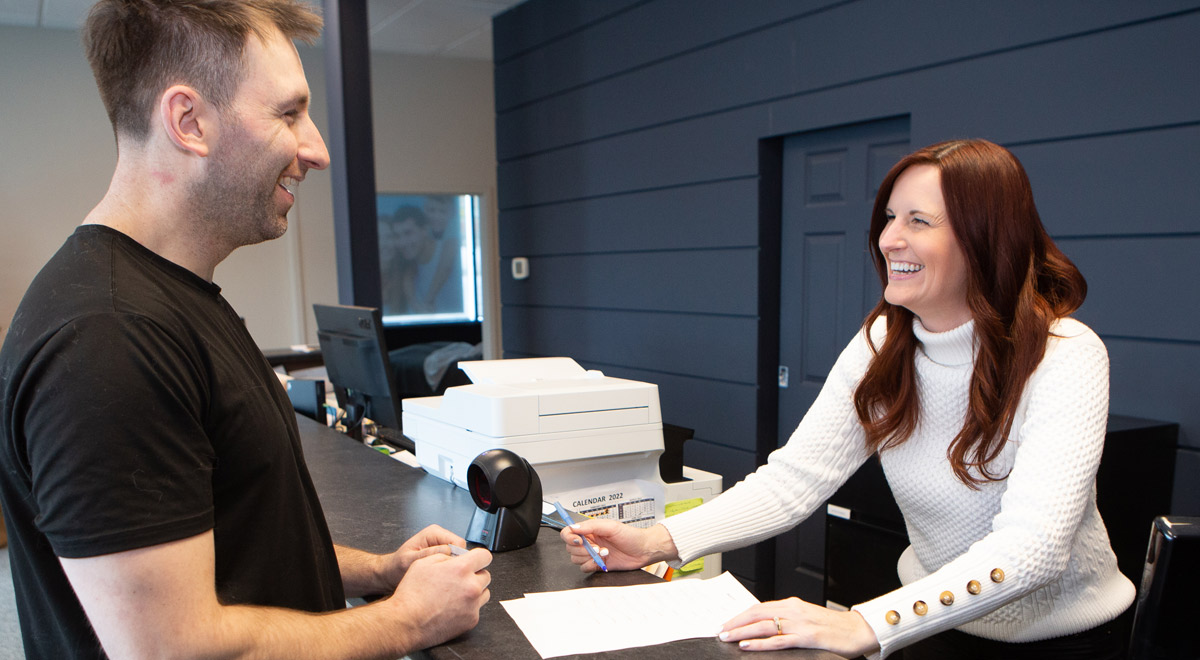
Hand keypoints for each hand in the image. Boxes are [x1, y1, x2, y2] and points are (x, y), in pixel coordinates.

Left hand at [378, 524, 466, 586]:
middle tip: (445, 577)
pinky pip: (454, 563)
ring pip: (459, 558)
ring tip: (440, 579)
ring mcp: (442, 546)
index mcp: (433, 533)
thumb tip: (446, 551)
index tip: (451, 571)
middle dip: (455, 564)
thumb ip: (426, 554)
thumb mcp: (409, 561)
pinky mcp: (442, 555)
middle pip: (461, 550)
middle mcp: (440, 537)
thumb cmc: (396, 566)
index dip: (458, 558)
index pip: (457, 542)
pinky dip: (449, 572)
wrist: (391, 573)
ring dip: (452, 569)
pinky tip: (440, 579)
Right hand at [384, 546, 491, 649]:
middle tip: (458, 580)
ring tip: (455, 594)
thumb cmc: (412, 594)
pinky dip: (468, 607)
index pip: (485, 556)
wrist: (407, 623)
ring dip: (474, 591)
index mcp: (461, 569)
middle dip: (474, 575)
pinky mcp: (472, 620)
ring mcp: (473, 605)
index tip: (473, 560)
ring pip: (484, 593)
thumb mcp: (423, 562)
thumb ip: (445, 557)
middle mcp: (472, 586)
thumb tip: (456, 558)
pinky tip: (452, 607)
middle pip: (485, 575)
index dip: (477, 556)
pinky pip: (476, 609)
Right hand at [559, 520, 677, 571]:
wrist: (643, 550)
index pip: (568, 532)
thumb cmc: (630, 535)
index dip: (569, 537)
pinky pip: (584, 568)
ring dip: (588, 557)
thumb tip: (574, 527)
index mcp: (590, 530)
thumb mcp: (611, 526)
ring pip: (575, 558)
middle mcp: (589, 541)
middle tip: (596, 547)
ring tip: (604, 552)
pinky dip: (590, 565)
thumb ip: (591, 526)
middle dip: (582, 549)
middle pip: (570, 547)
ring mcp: (592, 554)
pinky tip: (602, 561)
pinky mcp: (597, 565)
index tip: (579, 540)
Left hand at [717, 597, 878, 657]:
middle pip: (756, 614)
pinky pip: (778, 640)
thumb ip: (787, 619)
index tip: (727, 622)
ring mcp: (799, 624)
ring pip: (763, 626)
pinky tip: (747, 645)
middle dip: (736, 622)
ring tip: (727, 637)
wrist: (857, 630)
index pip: (759, 607)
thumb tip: (765, 625)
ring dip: (742, 632)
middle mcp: (793, 610)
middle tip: (720, 630)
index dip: (740, 615)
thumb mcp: (806, 617)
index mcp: (792, 604)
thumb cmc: (833, 626)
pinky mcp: (807, 637)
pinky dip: (760, 643)